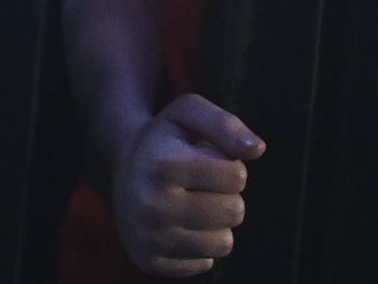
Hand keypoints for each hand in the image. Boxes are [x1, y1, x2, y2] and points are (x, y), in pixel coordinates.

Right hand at [109, 90, 261, 275]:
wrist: (120, 171)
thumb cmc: (164, 140)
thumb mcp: (188, 114)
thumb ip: (226, 125)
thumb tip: (257, 149)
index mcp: (164, 165)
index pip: (237, 176)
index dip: (231, 166)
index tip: (211, 161)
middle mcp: (153, 205)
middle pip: (234, 212)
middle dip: (227, 196)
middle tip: (204, 186)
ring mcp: (150, 239)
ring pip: (224, 243)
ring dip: (218, 224)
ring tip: (195, 206)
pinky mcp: (150, 262)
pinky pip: (205, 263)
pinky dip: (201, 246)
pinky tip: (181, 226)